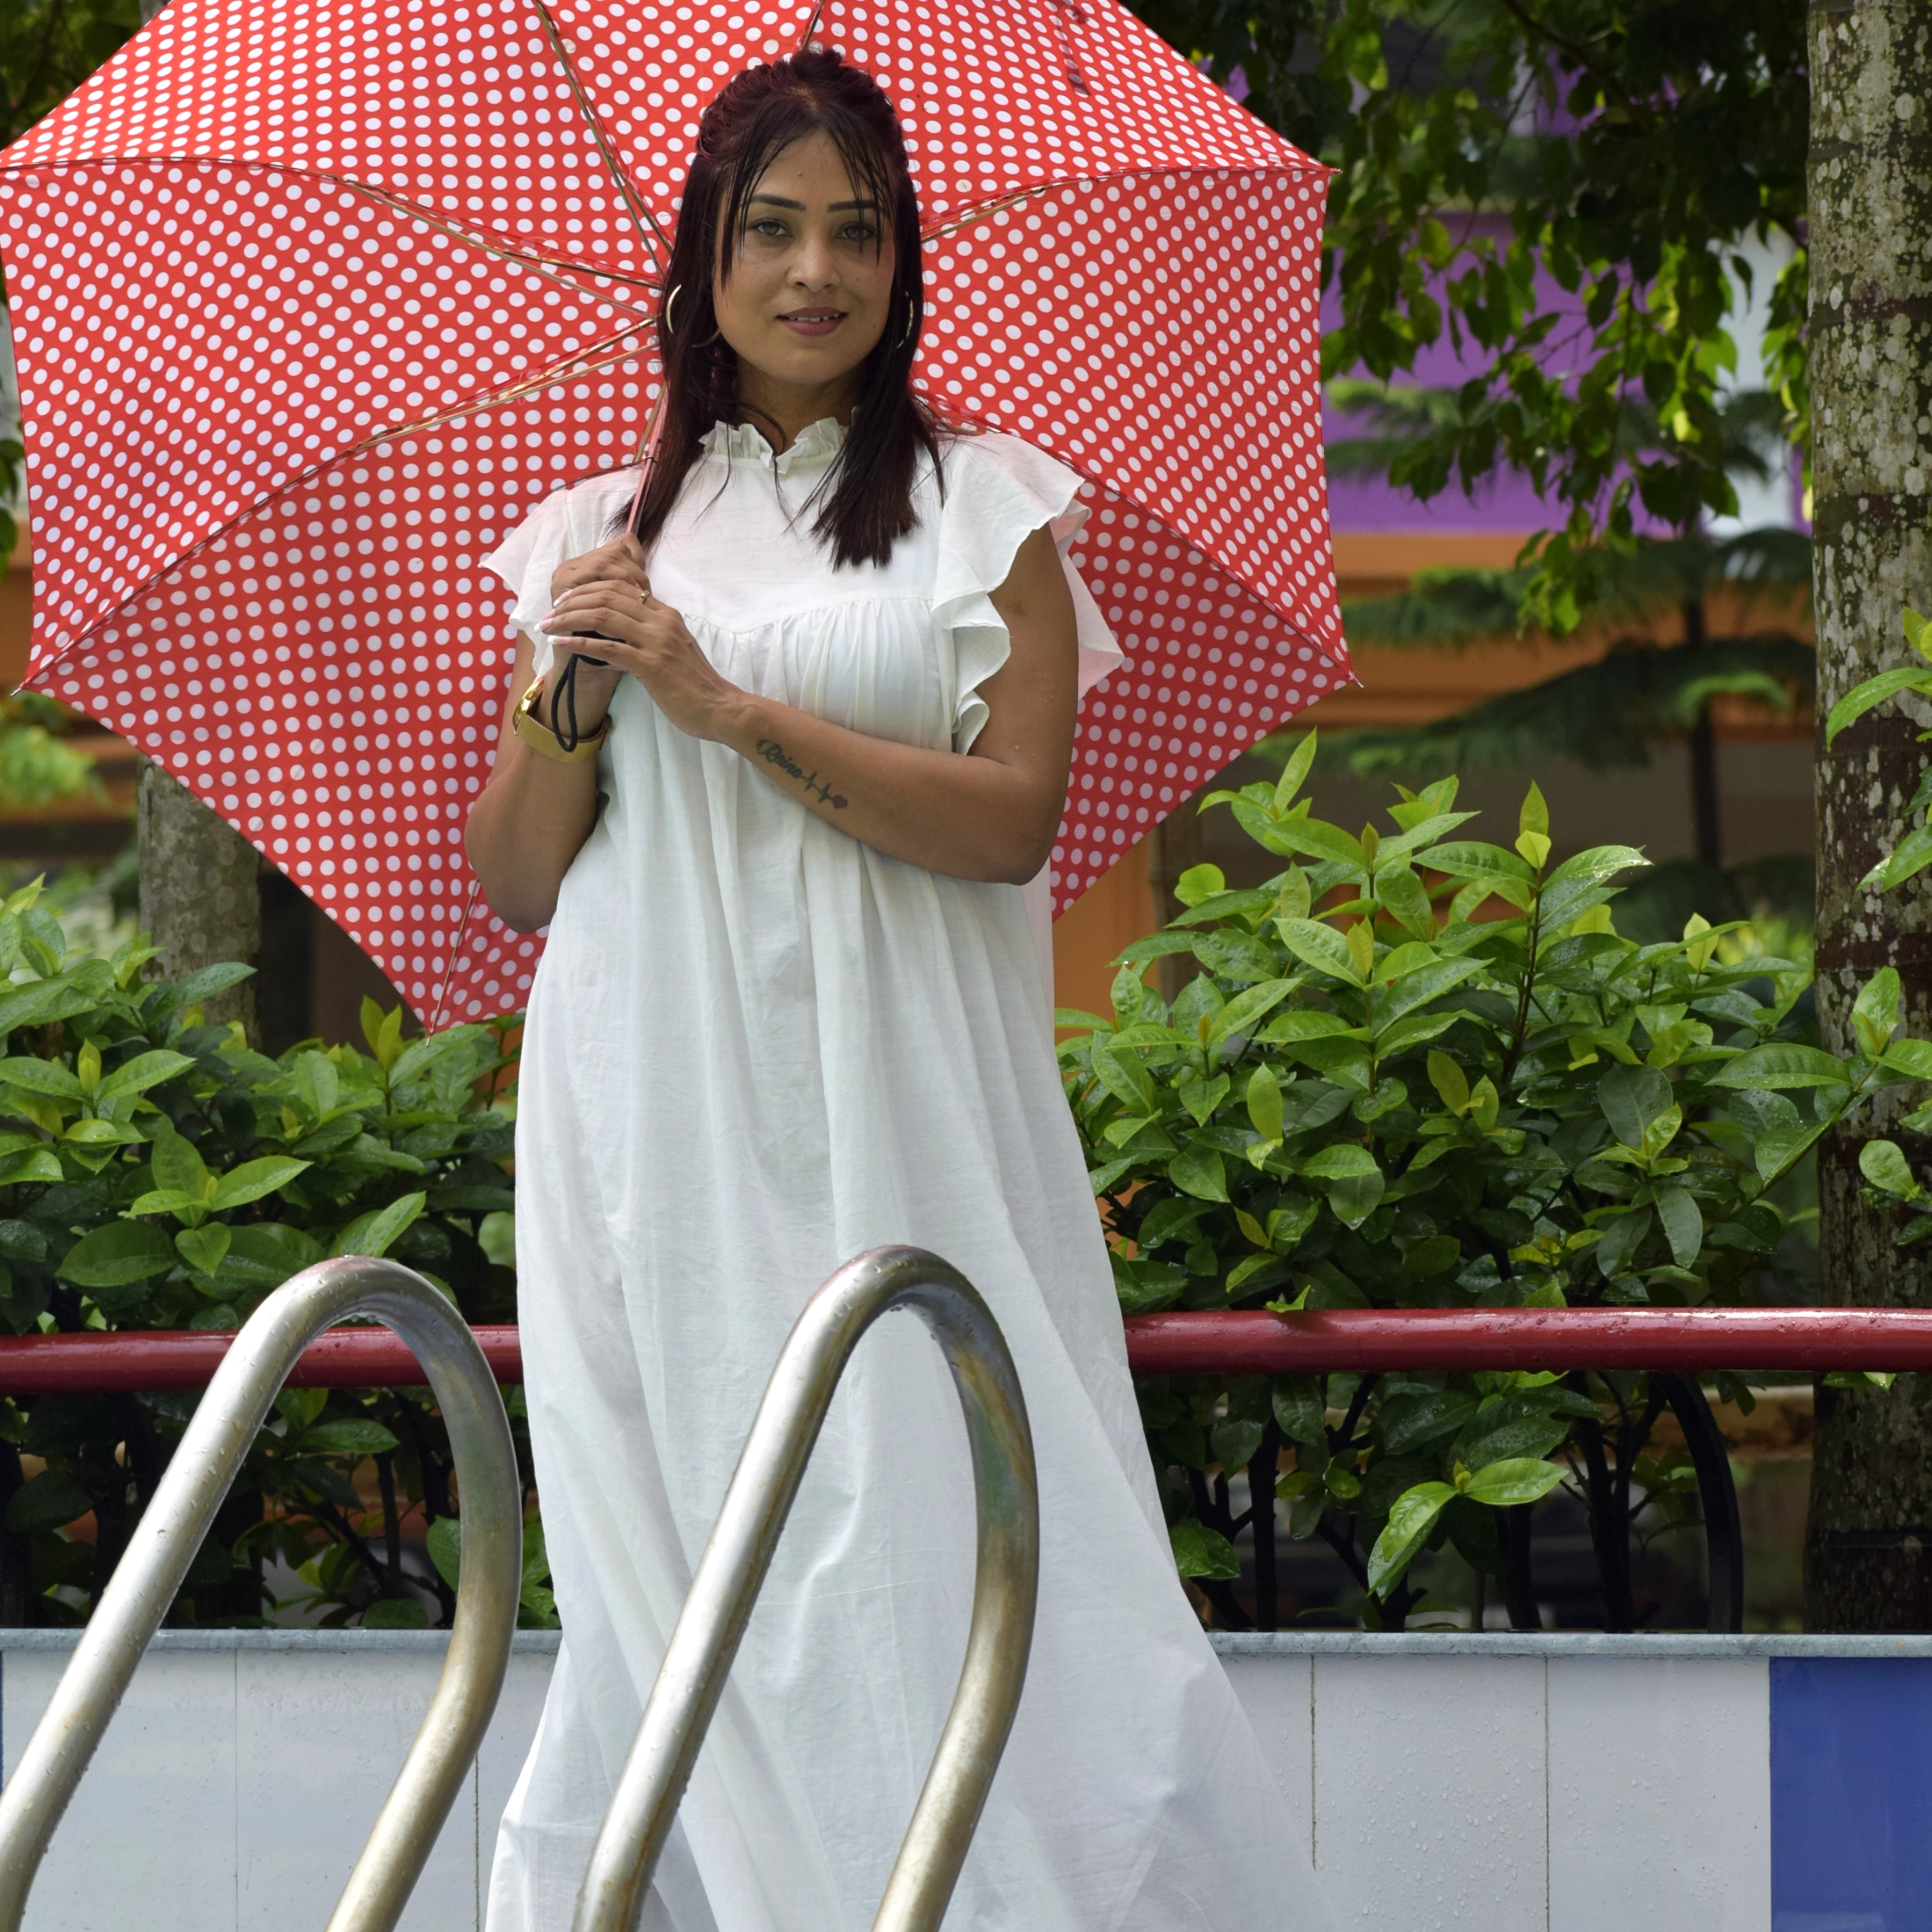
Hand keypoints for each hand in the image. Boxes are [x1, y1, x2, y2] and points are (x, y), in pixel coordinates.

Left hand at [541, 572, 743, 742]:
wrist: (720, 708)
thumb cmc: (695, 685)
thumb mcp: (672, 650)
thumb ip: (649, 636)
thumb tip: (619, 634)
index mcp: (666, 615)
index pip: (622, 586)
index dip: (589, 589)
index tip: (567, 600)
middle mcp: (661, 621)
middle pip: (608, 595)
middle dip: (573, 601)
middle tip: (550, 612)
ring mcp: (657, 642)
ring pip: (604, 616)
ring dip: (570, 618)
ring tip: (548, 625)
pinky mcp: (652, 665)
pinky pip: (609, 647)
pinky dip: (580, 643)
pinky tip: (561, 644)